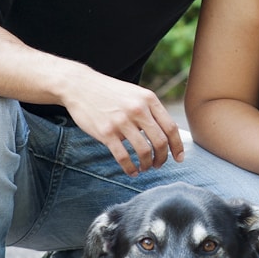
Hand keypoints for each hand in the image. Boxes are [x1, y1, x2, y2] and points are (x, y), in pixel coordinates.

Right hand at [62, 70, 183, 175]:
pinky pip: (123, 156)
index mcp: (149, 100)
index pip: (171, 128)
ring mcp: (121, 121)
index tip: (179, 158)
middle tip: (159, 165)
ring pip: (143, 151)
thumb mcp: (136, 94)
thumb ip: (151, 110)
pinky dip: (130, 168)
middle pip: (160, 142)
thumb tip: (168, 134)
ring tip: (145, 168)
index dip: (177, 146)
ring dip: (147, 164)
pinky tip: (132, 172)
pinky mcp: (106, 132)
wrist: (80, 86)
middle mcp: (138, 110)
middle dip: (162, 158)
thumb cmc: (110, 92)